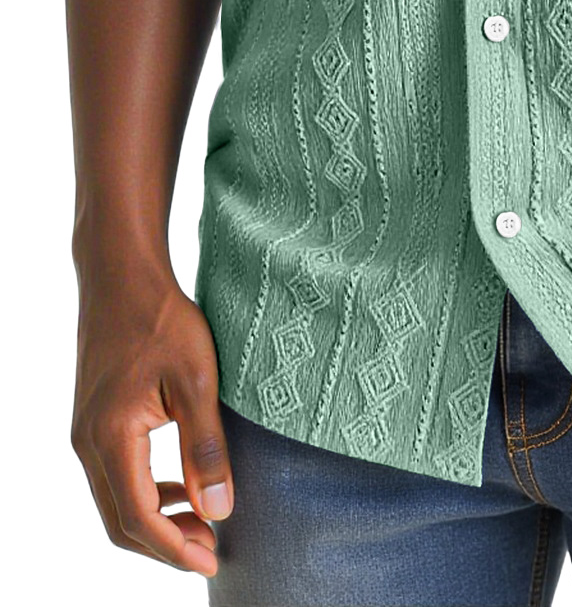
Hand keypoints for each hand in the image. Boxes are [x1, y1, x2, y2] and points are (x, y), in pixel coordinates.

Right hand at [70, 264, 232, 576]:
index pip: (138, 518)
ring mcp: (86, 433)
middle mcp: (88, 443)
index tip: (213, 561)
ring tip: (204, 524)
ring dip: (156, 521)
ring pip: (115, 501)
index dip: (174, 548)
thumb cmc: (163, 319)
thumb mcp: (197, 379)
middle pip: (120, 521)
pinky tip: (182, 488)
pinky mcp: (94, 422)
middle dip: (165, 544)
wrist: (122, 276)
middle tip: (212, 550)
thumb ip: (206, 447)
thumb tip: (220, 509)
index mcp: (111, 437)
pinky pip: (115, 476)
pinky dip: (147, 494)